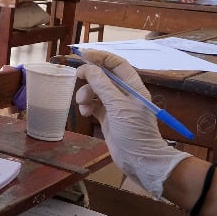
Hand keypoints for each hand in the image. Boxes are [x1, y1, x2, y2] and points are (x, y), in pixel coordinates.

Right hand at [73, 49, 189, 197]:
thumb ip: (102, 85)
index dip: (100, 57)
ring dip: (86, 94)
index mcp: (134, 87)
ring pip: (96, 91)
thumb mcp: (117, 107)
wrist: (140, 161)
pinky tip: (86, 114)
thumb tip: (88, 68)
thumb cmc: (134, 133)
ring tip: (82, 104)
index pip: (117, 64)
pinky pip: (94, 105)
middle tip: (76, 77)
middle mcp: (125, 94)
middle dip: (90, 77)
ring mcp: (116, 106)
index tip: (83, 55)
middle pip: (104, 76)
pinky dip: (87, 106)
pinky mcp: (108, 118)